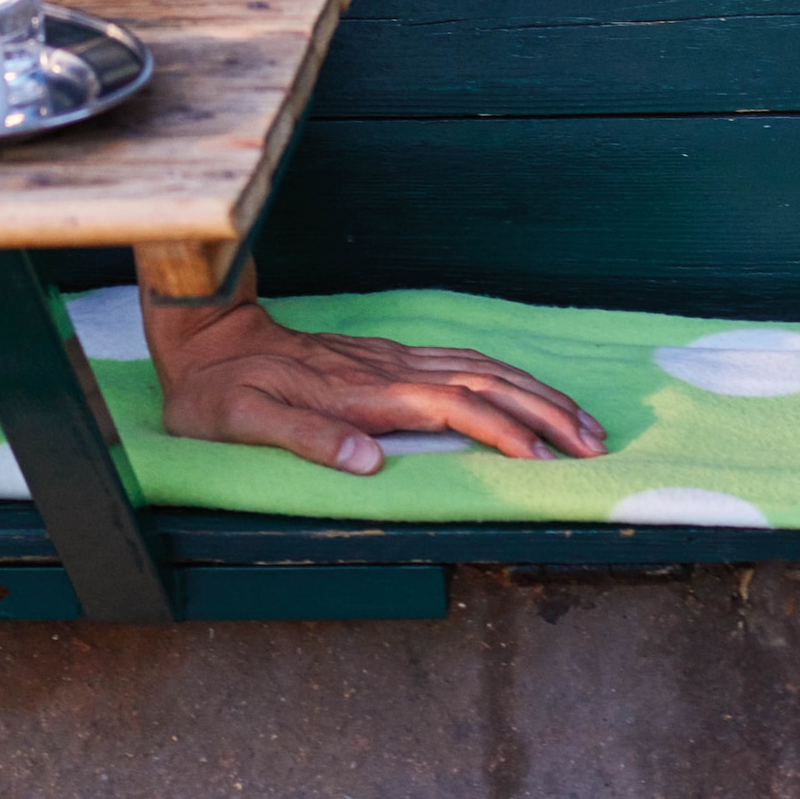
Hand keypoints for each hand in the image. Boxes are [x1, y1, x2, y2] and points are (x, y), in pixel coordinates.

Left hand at [143, 278, 603, 476]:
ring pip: (481, 368)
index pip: (450, 408)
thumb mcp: (242, 422)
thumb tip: (367, 462)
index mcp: (362, 392)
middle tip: (596, 444)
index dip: (499, 431)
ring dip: (536, 393)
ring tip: (583, 422)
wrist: (203, 336)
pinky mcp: (385, 356)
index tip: (543, 458)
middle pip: (484, 383)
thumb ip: (304, 438)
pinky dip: (504, 377)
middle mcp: (386, 370)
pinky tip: (525, 390)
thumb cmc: (219, 390)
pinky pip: (461, 362)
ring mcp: (389, 359)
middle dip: (544, 412)